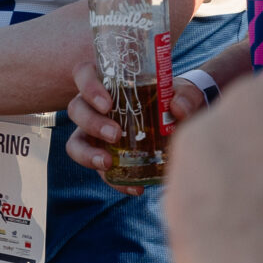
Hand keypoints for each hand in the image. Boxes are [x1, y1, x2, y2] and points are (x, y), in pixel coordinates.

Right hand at [63, 55, 212, 182]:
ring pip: (76, 142)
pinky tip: (134, 188)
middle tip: (115, 134)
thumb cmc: (175, 99)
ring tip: (108, 163)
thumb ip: (186, 97)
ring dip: (87, 154)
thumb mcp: (185, 94)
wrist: (180, 121)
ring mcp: (94, 132)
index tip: (107, 104)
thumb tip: (176, 108)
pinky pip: (99, 170)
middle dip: (91, 123)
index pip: (84, 74)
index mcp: (108, 82)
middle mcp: (94, 106)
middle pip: (76, 109)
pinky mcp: (104, 155)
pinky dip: (113, 181)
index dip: (88, 87)